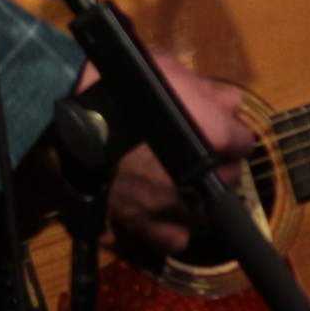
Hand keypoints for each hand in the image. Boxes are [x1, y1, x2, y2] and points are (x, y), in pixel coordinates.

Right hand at [72, 46, 260, 260]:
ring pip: (206, 213)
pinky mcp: (141, 224)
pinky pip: (175, 240)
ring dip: (199, 199)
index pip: (244, 143)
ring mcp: (169, 203)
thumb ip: (203, 89)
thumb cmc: (116, 83)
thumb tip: (231, 103)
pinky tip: (165, 212)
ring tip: (181, 184)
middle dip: (218, 167)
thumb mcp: (164, 71)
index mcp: (211, 134)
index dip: (233, 136)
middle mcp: (198, 175)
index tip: (220, 133)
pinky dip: (175, 228)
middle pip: (229, 180)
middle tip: (199, 157)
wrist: (65, 112)